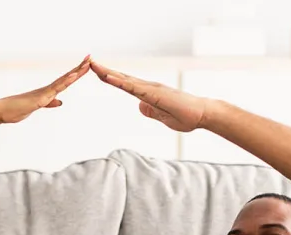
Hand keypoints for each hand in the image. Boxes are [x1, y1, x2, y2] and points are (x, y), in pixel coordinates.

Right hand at [0, 56, 90, 124]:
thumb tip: (60, 102)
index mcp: (47, 92)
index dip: (76, 73)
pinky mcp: (39, 99)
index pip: (65, 81)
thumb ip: (49, 103)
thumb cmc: (16, 109)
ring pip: (62, 81)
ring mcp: (43, 93)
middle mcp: (46, 89)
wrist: (1, 111)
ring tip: (86, 64)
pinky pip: (54, 90)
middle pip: (66, 77)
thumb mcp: (37, 107)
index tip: (86, 65)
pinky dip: (64, 83)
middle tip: (90, 57)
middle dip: (79, 68)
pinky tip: (72, 77)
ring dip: (75, 73)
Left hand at [91, 60, 208, 132]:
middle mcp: (148, 87)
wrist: (202, 115)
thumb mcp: (163, 117)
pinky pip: (133, 87)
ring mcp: (151, 89)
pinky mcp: (154, 94)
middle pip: (122, 77)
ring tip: (93, 65)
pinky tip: (108, 78)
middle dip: (104, 71)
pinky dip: (120, 82)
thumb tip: (140, 107)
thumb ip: (152, 111)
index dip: (110, 78)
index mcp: (148, 93)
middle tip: (88, 62)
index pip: (125, 84)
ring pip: (125, 80)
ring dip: (108, 73)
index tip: (97, 72)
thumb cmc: (186, 116)